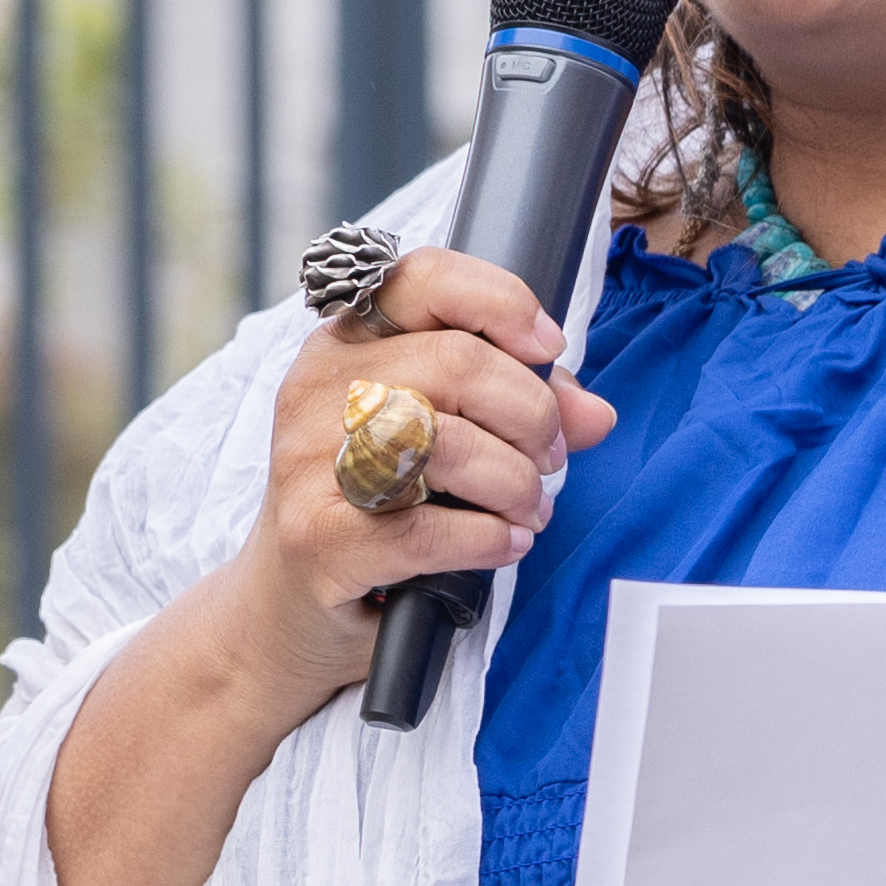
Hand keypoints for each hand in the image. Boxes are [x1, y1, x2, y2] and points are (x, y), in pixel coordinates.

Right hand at [196, 243, 613, 724]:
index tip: (548, 346)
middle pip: (456, 363)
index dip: (500, 301)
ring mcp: (308, 462)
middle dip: (529, 414)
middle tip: (548, 459)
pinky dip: (486, 538)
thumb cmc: (373, 511)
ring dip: (514, 481)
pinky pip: (427, 529)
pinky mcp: (317, 537)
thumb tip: (595, 413)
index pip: (422, 280)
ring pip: (445, 441)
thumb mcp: (438, 444)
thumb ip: (514, 411)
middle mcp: (318, 391)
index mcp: (347, 346)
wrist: (290, 606)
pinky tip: (504, 543)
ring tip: (529, 508)